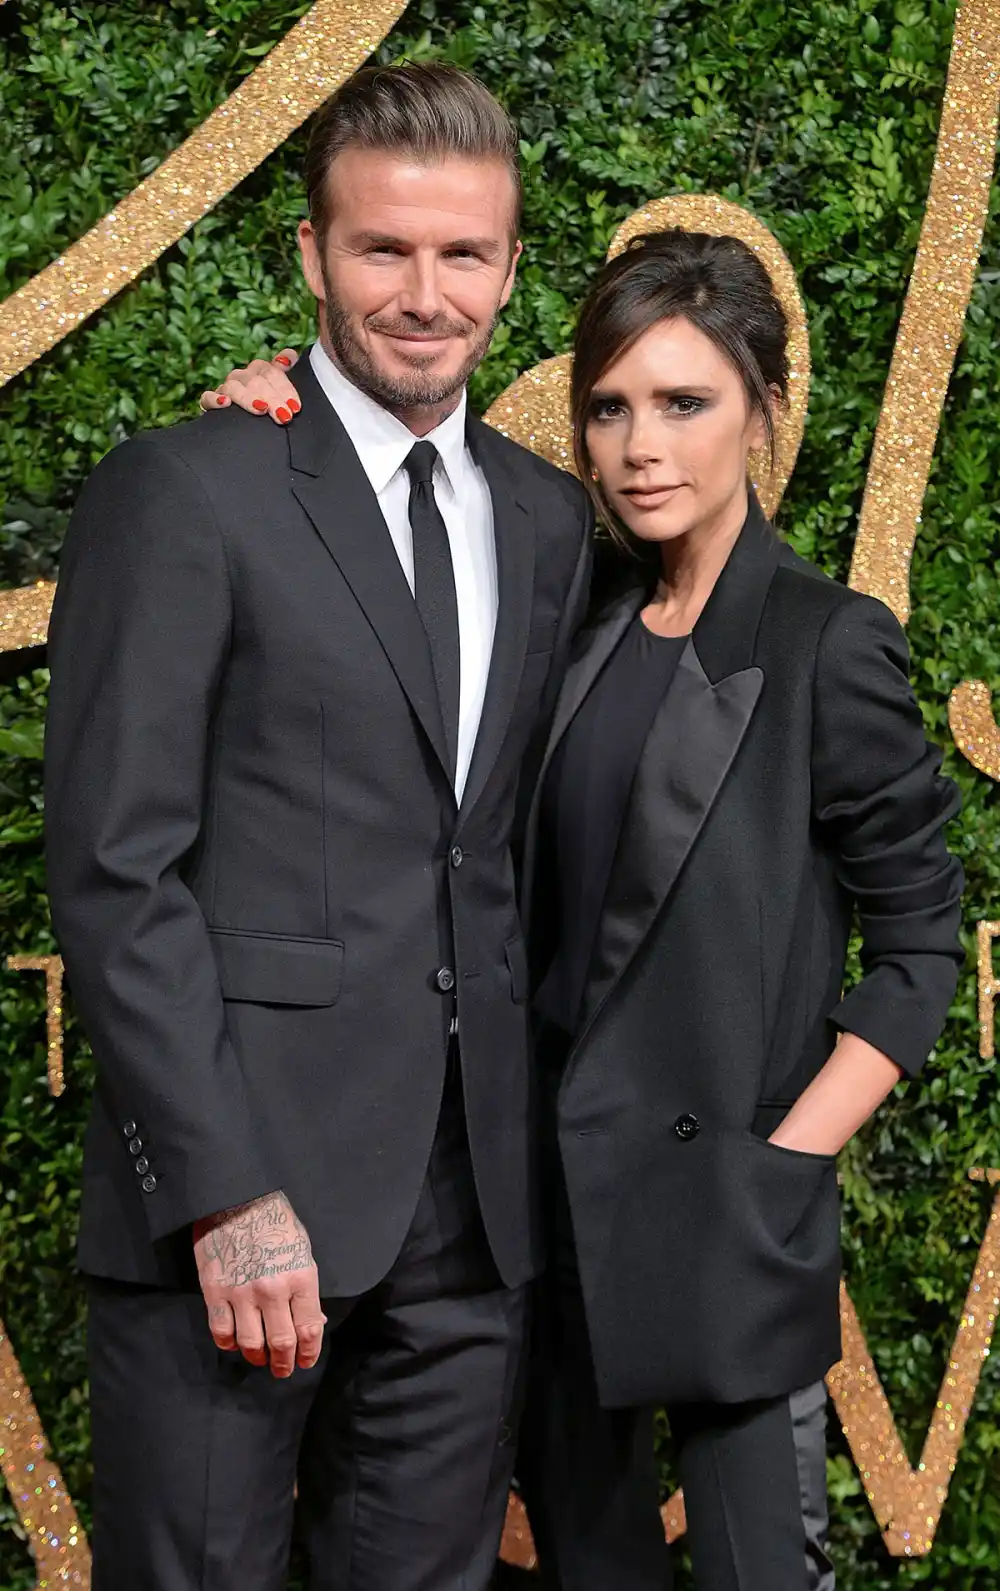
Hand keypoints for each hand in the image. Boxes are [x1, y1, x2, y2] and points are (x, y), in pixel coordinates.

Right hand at [193, 1189, 325, 1376]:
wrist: (237, 1199)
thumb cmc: (276, 1224)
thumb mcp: (302, 1251)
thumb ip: (306, 1290)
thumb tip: (313, 1322)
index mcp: (300, 1277)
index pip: (309, 1329)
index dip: (309, 1352)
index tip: (305, 1361)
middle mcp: (272, 1289)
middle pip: (281, 1343)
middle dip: (284, 1363)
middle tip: (283, 1369)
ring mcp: (241, 1293)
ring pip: (250, 1344)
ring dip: (257, 1357)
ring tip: (260, 1358)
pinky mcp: (215, 1292)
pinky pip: (221, 1332)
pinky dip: (229, 1344)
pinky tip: (235, 1341)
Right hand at [200, 348, 300, 423]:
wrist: (247, 435)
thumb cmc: (271, 411)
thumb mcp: (282, 395)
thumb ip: (285, 374)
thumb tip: (290, 355)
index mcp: (262, 371)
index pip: (274, 370)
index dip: (285, 387)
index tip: (295, 407)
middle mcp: (244, 376)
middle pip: (257, 379)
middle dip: (272, 397)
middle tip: (284, 416)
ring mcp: (227, 389)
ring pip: (234, 386)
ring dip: (249, 398)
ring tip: (261, 409)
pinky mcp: (210, 403)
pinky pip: (207, 397)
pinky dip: (215, 399)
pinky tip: (225, 404)